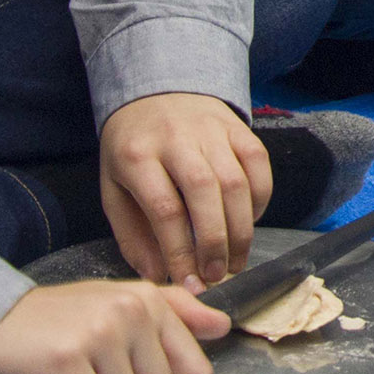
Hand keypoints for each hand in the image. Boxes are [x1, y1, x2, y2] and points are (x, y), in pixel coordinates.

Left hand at [99, 93, 269, 293]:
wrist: (155, 91)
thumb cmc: (132, 149)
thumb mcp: (113, 189)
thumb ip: (132, 235)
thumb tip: (159, 275)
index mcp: (136, 156)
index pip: (164, 208)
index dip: (180, 251)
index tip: (188, 282)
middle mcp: (176, 139)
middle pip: (204, 193)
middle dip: (215, 242)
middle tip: (217, 275)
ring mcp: (211, 129)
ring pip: (236, 181)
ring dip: (241, 228)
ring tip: (236, 261)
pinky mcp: (238, 127)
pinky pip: (258, 164)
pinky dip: (260, 198)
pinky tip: (249, 221)